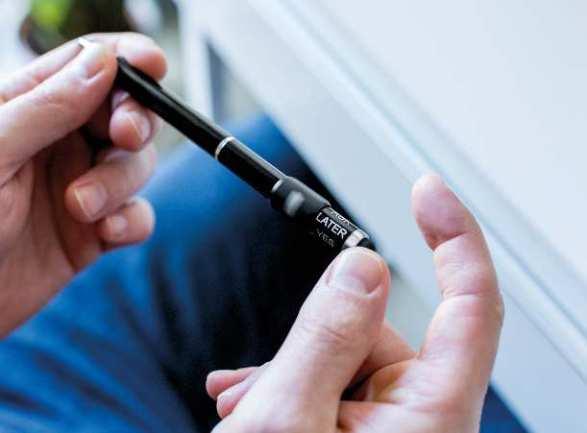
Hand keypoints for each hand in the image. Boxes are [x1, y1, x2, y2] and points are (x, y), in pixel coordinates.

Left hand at [0, 33, 166, 335]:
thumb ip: (49, 107)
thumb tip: (104, 61)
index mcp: (29, 110)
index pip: (89, 67)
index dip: (127, 59)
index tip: (153, 64)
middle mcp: (60, 145)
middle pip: (126, 116)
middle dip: (134, 124)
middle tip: (125, 137)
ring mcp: (82, 187)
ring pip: (136, 167)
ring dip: (119, 184)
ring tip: (82, 208)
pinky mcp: (96, 232)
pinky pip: (137, 216)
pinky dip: (132, 222)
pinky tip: (107, 232)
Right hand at [206, 175, 503, 432]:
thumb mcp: (287, 420)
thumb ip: (328, 337)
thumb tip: (363, 268)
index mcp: (431, 424)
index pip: (471, 306)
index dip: (455, 239)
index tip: (427, 193)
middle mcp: (423, 427)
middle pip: (383, 337)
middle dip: (316, 342)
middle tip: (259, 378)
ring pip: (351, 362)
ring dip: (293, 371)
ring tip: (243, 406)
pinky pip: (339, 389)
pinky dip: (296, 389)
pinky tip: (254, 409)